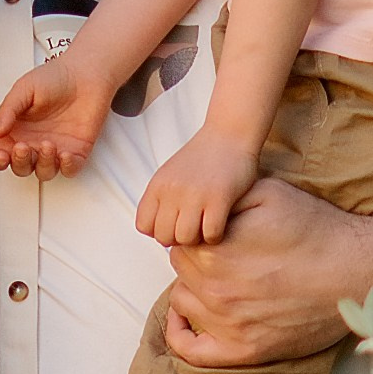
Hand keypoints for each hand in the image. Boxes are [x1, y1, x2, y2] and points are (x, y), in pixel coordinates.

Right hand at [0, 45, 107, 178]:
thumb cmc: (55, 78)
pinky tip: (65, 154)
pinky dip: (67, 167)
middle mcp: (35, 143)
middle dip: (20, 162)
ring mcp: (55, 149)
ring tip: (48, 145)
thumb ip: (8, 110)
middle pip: (22, 167)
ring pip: (44, 172)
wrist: (86, 73)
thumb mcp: (24, 89)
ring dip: (43, 164)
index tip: (1, 156)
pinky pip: (70, 169)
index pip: (3, 154)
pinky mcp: (76, 151)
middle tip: (23, 147)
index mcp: (18, 131)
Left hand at [135, 126, 260, 249]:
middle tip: (193, 227)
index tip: (175, 223)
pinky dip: (215, 236)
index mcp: (157, 185)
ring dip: (197, 239)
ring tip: (206, 227)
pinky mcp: (219, 198)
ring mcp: (195, 195)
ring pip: (185, 238)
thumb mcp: (170, 174)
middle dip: (179, 238)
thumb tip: (156, 232)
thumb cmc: (202, 158)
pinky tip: (220, 224)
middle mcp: (172, 190)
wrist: (229, 134)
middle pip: (164, 237)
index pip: (143, 226)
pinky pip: (210, 234)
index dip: (159, 231)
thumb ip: (161, 199)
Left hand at [161, 174, 372, 368]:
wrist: (359, 271)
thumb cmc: (317, 228)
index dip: (198, 232)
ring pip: (184, 302)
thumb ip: (223, 196)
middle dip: (197, 257)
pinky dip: (181, 333)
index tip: (217, 231)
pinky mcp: (244, 350)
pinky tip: (187, 319)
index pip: (182, 238)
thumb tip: (195, 205)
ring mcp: (228, 324)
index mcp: (213, 250)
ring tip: (221, 279)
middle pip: (182, 269)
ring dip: (194, 288)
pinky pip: (191, 350)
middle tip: (227, 252)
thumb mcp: (268, 191)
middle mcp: (214, 290)